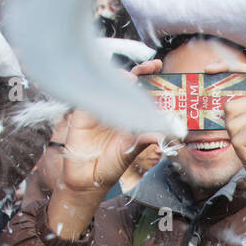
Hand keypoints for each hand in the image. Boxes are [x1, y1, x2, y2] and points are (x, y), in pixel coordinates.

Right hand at [47, 60, 163, 240]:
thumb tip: (163, 134)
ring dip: (120, 78)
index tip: (159, 66)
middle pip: (125, 82)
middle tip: (151, 66)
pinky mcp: (82, 114)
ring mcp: (98, 108)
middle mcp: (114, 108)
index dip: (149, 77)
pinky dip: (97, 89)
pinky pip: (89, 95)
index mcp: (128, 115)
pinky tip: (106, 89)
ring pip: (108, 84)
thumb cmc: (109, 167)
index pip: (140, 91)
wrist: (87, 180)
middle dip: (139, 71)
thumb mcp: (130, 153)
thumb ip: (144, 141)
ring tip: (132, 80)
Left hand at [214, 67, 245, 233]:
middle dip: (234, 131)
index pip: (245, 73)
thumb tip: (214, 103)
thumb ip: (239, 117)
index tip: (209, 69)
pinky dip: (244, 152)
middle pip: (230, 106)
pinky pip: (238, 138)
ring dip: (239, 143)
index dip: (225, 69)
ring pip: (232, 123)